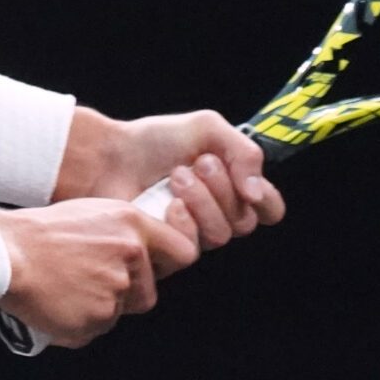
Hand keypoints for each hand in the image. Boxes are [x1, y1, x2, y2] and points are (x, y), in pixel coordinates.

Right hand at [0, 198, 197, 348]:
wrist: (3, 254)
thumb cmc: (38, 232)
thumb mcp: (91, 214)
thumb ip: (125, 234)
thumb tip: (146, 257)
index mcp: (131, 225)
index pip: (183, 253)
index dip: (168, 266)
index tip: (154, 269)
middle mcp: (130, 257)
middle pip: (148, 293)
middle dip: (125, 294)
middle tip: (88, 280)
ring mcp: (114, 292)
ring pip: (118, 313)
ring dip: (98, 308)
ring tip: (65, 288)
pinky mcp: (95, 320)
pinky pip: (94, 330)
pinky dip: (77, 323)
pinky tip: (56, 303)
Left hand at [52, 107, 285, 262]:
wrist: (109, 155)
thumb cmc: (155, 141)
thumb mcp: (207, 128)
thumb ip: (244, 152)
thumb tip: (257, 193)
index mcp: (231, 188)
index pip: (270, 210)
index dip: (266, 201)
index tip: (247, 183)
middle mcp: (216, 215)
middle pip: (246, 222)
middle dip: (225, 189)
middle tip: (199, 164)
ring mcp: (192, 234)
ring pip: (221, 235)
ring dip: (203, 201)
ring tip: (177, 176)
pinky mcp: (168, 250)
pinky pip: (193, 250)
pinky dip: (183, 222)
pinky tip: (166, 203)